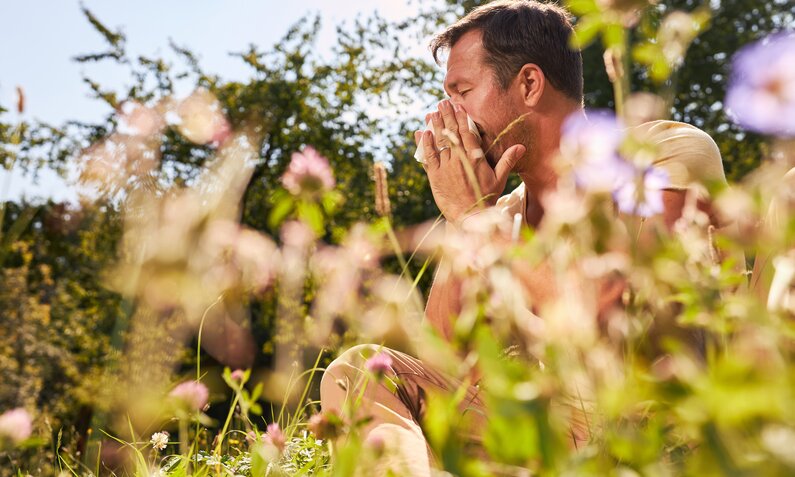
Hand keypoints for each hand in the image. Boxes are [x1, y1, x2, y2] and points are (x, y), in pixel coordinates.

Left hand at [414, 100, 524, 223]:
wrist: (470, 217)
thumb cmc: (487, 198)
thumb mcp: (499, 179)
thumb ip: (507, 160)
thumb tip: (521, 146)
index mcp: (475, 158)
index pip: (467, 133)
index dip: (462, 118)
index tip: (458, 106)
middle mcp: (459, 160)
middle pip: (451, 133)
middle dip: (446, 116)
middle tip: (442, 103)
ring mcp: (446, 167)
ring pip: (438, 142)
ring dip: (434, 126)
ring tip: (431, 113)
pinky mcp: (435, 176)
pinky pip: (428, 157)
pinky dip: (424, 145)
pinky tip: (421, 133)